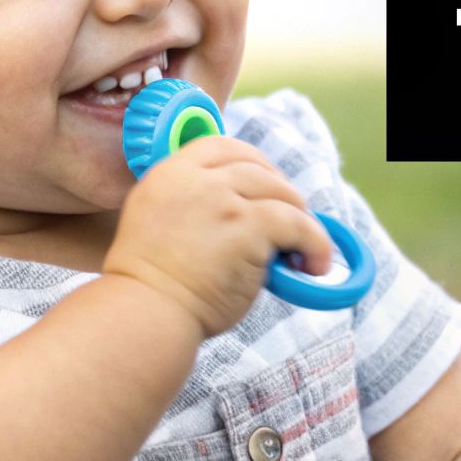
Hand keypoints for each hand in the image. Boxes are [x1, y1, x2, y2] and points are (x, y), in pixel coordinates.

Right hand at [103, 135, 334, 337]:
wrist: (145, 314)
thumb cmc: (150, 287)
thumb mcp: (156, 223)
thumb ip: (190, 205)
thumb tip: (240, 209)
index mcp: (168, 174)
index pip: (220, 146)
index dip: (251, 163)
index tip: (265, 186)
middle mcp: (195, 178)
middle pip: (255, 165)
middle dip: (279, 189)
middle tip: (290, 219)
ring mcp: (222, 199)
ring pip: (281, 192)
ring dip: (300, 218)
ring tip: (303, 249)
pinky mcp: (247, 224)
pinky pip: (298, 224)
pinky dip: (315, 243)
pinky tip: (314, 264)